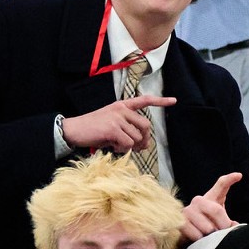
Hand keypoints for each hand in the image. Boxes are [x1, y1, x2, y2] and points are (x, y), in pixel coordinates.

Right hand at [61, 93, 176, 153]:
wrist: (73, 130)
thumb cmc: (93, 129)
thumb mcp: (112, 124)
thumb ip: (128, 129)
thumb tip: (144, 144)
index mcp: (122, 105)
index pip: (144, 100)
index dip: (160, 101)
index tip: (174, 101)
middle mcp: (121, 109)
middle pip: (146, 126)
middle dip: (144, 140)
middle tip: (137, 147)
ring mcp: (117, 118)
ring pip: (136, 138)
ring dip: (129, 146)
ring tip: (116, 144)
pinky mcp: (112, 129)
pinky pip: (127, 144)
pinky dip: (122, 149)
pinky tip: (112, 146)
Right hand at [181, 173, 240, 243]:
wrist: (186, 237)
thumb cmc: (206, 227)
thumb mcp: (219, 222)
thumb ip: (228, 222)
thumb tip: (234, 226)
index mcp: (210, 198)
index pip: (221, 185)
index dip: (229, 179)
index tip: (239, 176)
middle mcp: (198, 201)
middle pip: (217, 210)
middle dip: (223, 225)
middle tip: (222, 232)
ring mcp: (188, 210)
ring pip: (208, 227)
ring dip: (211, 236)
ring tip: (207, 236)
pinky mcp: (181, 222)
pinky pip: (197, 235)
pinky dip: (201, 240)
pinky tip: (198, 238)